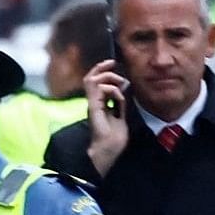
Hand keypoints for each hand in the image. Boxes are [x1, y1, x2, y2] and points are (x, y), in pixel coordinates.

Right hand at [81, 60, 131, 177]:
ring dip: (107, 77)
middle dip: (102, 67)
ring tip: (120, 82)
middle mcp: (93, 102)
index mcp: (98, 104)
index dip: (103, 71)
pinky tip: (119, 97)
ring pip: (91, 80)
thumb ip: (120, 104)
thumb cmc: (113, 139)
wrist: (107, 151)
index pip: (96, 82)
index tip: (113, 65)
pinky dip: (111, 89)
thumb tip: (124, 91)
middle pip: (90, 77)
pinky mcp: (93, 108)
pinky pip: (97, 90)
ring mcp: (92, 104)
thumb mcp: (121, 116)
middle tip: (113, 63)